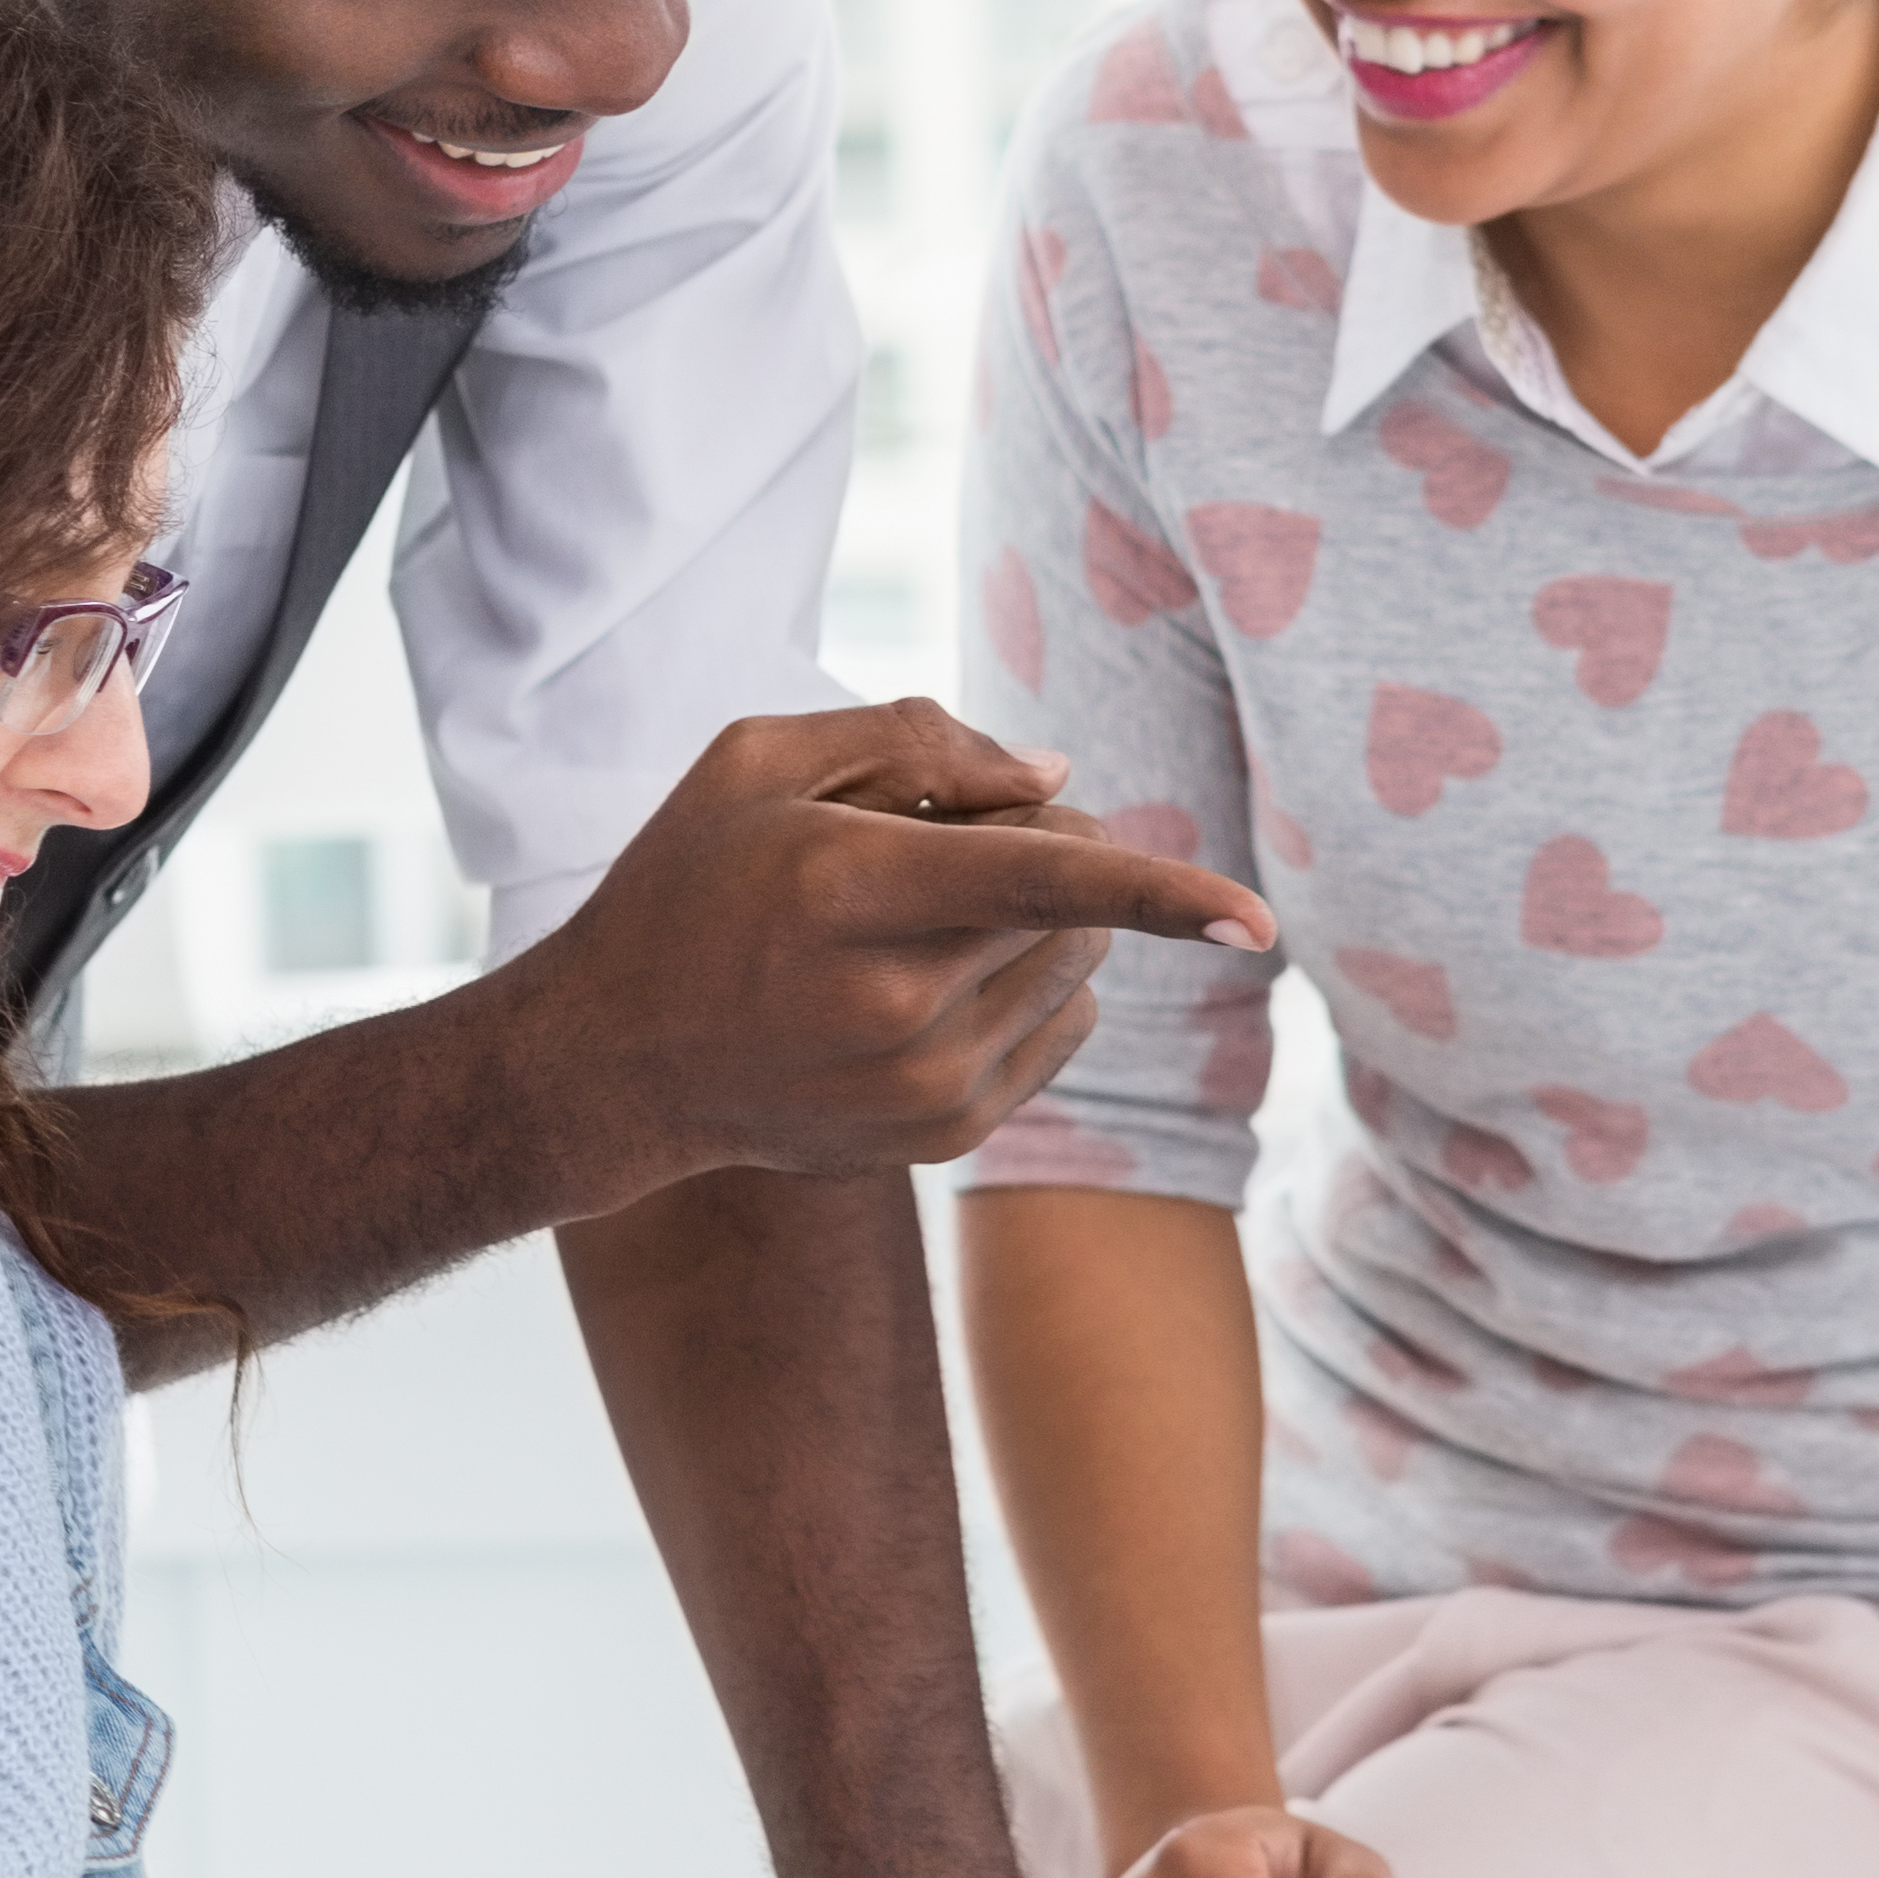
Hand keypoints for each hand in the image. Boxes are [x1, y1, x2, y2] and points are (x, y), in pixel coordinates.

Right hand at [503, 700, 1272, 1207]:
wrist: (618, 1063)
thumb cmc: (689, 885)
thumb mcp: (761, 761)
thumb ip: (915, 741)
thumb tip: (1059, 780)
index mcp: (847, 892)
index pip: (1039, 883)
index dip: (1161, 893)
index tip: (1259, 919)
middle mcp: (894, 1004)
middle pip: (1070, 905)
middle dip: (1041, 848)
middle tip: (929, 846)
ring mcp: (924, 1086)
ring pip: (1078, 972)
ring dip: (1040, 924)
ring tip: (919, 920)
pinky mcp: (945, 1136)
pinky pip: (1061, 1034)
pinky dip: (1028, 989)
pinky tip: (928, 985)